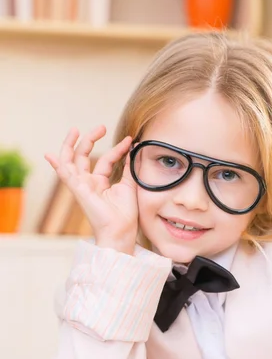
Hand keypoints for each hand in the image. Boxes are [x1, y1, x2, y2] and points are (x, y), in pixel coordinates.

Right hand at [45, 126, 137, 253]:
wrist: (122, 231)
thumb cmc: (125, 214)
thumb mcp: (130, 185)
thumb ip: (129, 167)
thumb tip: (133, 149)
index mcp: (100, 183)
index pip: (106, 160)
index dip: (118, 149)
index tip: (130, 140)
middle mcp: (89, 183)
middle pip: (84, 156)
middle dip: (90, 140)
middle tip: (101, 127)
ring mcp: (81, 186)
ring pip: (70, 162)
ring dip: (71, 145)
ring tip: (76, 130)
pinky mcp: (78, 190)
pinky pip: (64, 175)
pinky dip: (57, 165)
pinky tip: (50, 155)